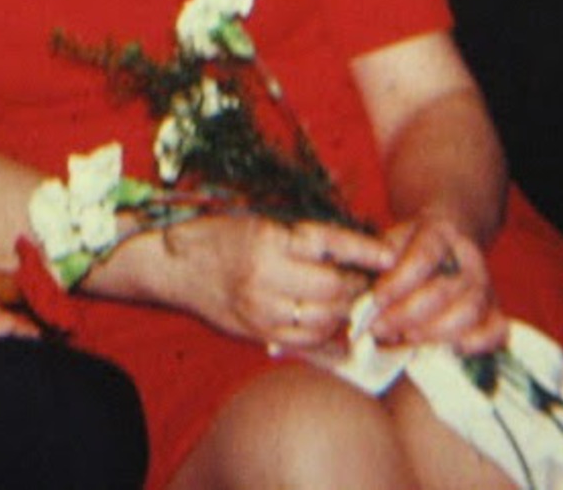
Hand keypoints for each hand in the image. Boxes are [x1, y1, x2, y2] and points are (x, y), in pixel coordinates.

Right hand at [149, 213, 389, 354]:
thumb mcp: (255, 218)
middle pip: (332, 286)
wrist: (171, 266)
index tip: (391, 256)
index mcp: (265, 240)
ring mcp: (262, 310)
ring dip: (349, 312)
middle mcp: (265, 277)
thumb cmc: (215, 233)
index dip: (363, 251)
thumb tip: (351, 242)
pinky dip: (332, 339)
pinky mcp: (258, 334)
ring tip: (360, 301)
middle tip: (376, 280)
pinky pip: (308, 343)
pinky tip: (346, 332)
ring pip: (324, 318)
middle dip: (360, 285)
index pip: (327, 244)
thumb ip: (298, 233)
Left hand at [365, 212, 503, 353]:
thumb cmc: (408, 248)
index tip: (376, 299)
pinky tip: (449, 350)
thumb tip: (361, 296)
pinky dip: (476, 344)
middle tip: (380, 328)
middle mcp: (469, 257)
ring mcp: (486, 284)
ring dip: (433, 332)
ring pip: (469, 312)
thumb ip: (376, 263)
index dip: (399, 282)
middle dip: (407, 314)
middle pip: (444, 290)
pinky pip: (497, 330)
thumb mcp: (389, 240)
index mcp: (439, 232)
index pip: (423, 257)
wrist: (447, 242)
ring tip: (404, 338)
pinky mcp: (496, 309)